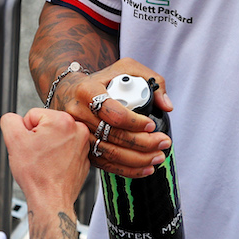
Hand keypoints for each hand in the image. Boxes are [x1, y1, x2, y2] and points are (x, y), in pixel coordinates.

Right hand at [1, 108, 90, 210]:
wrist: (51, 200)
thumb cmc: (36, 175)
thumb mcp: (14, 141)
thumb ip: (10, 121)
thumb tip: (13, 118)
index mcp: (62, 120)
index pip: (33, 115)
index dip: (25, 131)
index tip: (29, 147)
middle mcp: (77, 129)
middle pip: (45, 125)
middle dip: (37, 138)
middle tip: (36, 156)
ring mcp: (83, 144)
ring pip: (55, 137)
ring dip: (47, 147)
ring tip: (44, 162)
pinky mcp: (83, 157)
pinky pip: (64, 150)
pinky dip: (57, 157)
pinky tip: (52, 167)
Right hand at [52, 59, 173, 177]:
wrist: (71, 90)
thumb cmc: (102, 79)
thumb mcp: (127, 68)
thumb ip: (152, 80)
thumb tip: (166, 106)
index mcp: (87, 91)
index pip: (113, 112)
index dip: (134, 122)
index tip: (152, 125)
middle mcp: (78, 113)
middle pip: (113, 135)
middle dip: (143, 143)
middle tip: (163, 143)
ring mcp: (78, 133)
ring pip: (109, 152)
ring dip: (137, 159)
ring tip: (158, 157)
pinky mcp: (82, 147)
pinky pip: (104, 163)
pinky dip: (126, 169)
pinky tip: (144, 168)